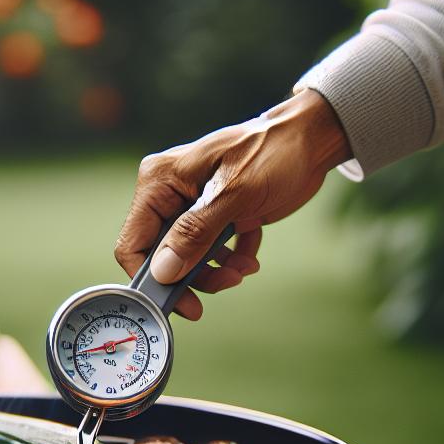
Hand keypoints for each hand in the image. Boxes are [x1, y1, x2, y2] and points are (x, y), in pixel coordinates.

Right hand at [115, 90, 351, 319]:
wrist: (310, 141)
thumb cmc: (272, 152)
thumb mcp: (234, 194)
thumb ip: (195, 233)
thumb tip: (164, 271)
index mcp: (160, 181)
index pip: (133, 241)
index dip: (151, 277)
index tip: (181, 302)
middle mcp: (170, 194)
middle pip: (162, 255)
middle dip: (192, 275)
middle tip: (226, 282)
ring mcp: (193, 206)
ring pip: (188, 258)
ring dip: (215, 271)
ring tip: (244, 269)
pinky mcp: (216, 215)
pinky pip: (212, 251)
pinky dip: (231, 259)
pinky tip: (251, 257)